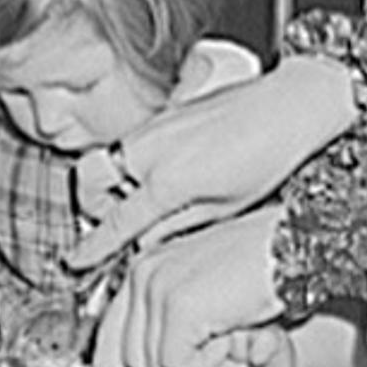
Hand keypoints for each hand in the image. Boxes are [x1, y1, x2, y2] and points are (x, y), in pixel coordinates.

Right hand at [68, 60, 355, 271]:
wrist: (290, 107)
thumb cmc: (269, 155)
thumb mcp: (227, 208)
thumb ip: (178, 226)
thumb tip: (146, 241)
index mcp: (167, 180)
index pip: (116, 222)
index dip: (93, 246)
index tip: (76, 259)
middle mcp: (151, 148)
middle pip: (89, 179)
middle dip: (91, 202)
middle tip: (114, 220)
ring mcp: (155, 126)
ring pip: (108, 157)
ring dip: (113, 181)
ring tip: (148, 198)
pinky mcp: (165, 113)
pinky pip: (132, 142)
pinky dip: (135, 162)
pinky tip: (168, 173)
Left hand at [95, 206, 286, 366]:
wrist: (296, 248)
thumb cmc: (265, 276)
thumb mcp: (213, 311)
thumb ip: (179, 341)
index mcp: (145, 271)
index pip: (109, 336)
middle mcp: (143, 274)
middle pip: (130, 359)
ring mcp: (156, 286)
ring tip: (234, 348)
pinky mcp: (178, 303)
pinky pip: (178, 366)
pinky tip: (238, 340)